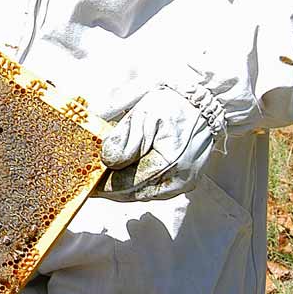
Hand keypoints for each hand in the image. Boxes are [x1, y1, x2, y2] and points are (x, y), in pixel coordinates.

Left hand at [100, 85, 224, 200]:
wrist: (206, 100)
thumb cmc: (174, 103)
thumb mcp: (144, 114)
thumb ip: (124, 140)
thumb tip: (108, 162)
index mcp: (169, 163)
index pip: (127, 184)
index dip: (103, 186)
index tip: (86, 182)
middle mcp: (178, 180)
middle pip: (134, 193)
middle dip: (109, 188)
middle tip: (90, 180)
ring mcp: (182, 182)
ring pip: (143, 192)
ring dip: (121, 186)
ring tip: (102, 176)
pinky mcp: (184, 180)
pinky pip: (154, 187)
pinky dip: (136, 182)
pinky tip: (123, 173)